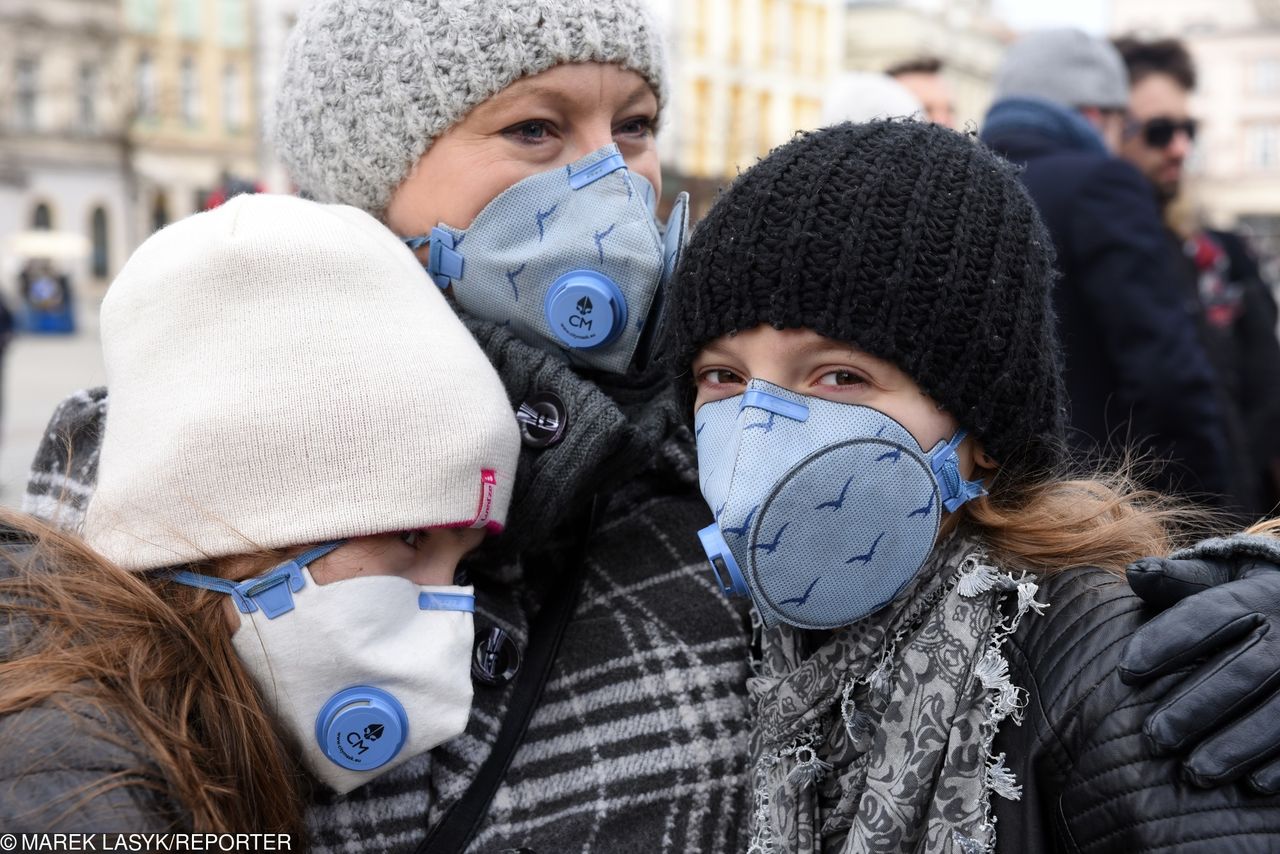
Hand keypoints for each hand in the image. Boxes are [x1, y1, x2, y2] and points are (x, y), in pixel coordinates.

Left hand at [1121, 556, 1279, 792]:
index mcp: (1260, 595)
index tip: (1125, 671)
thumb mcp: (1219, 579)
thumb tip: (1134, 572)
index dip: (1167, 640)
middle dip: (1199, 705)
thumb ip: (1177, 580)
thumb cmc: (1249, 600)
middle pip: (1246, 670)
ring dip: (1239, 745)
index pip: (1210, 614)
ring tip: (1194, 772)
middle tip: (1154, 737)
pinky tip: (1254, 785)